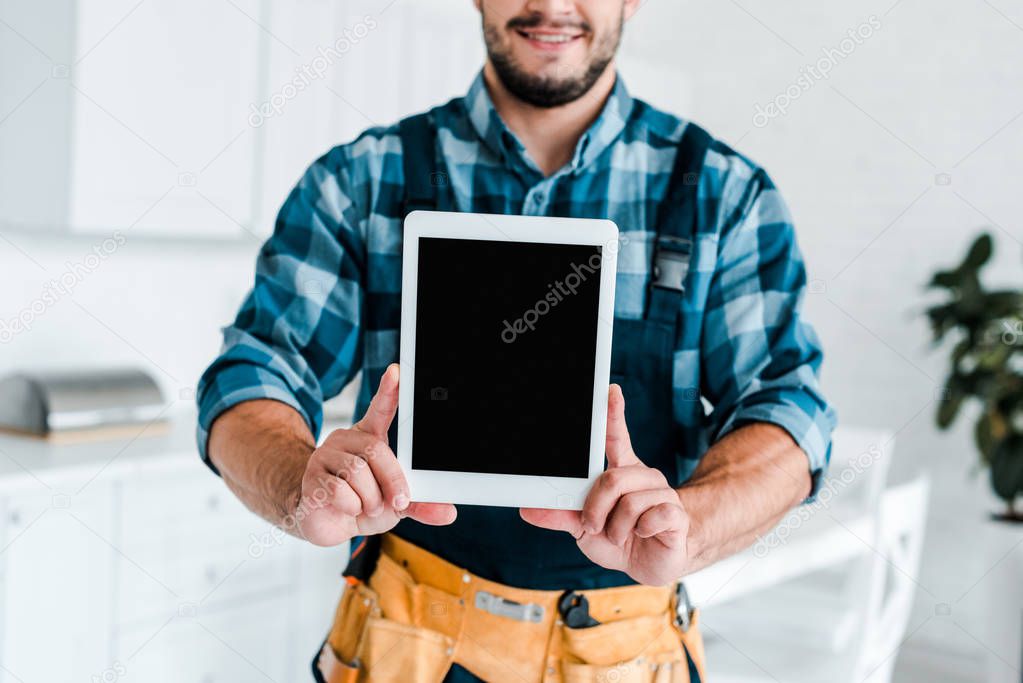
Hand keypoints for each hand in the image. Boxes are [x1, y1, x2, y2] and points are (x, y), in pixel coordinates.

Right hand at [294, 364, 456, 545]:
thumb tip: (449, 513)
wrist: (328, 522)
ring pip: (357, 472)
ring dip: (370, 499)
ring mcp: (326, 455)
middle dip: (392, 481)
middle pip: (376, 450)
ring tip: (366, 506)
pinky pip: (339, 490)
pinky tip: (347, 508)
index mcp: (370, 437)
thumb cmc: (364, 503)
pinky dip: (351, 506)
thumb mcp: (396, 504)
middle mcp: (347, 440)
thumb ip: (420, 504)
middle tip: (397, 501)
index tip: (396, 372)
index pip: (380, 409)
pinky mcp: (312, 476)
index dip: (389, 391)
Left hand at [520, 385, 689, 584]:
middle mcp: (642, 476)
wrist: (651, 562)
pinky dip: (640, 531)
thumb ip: (561, 516)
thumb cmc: (618, 538)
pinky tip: (643, 534)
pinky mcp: (675, 513)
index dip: (613, 413)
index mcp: (620, 471)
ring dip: (617, 528)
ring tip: (620, 535)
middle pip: (613, 478)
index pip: (616, 436)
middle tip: (592, 525)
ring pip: (630, 502)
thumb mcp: (583, 528)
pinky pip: (653, 516)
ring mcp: (662, 492)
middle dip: (595, 508)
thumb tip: (528, 509)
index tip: (611, 390)